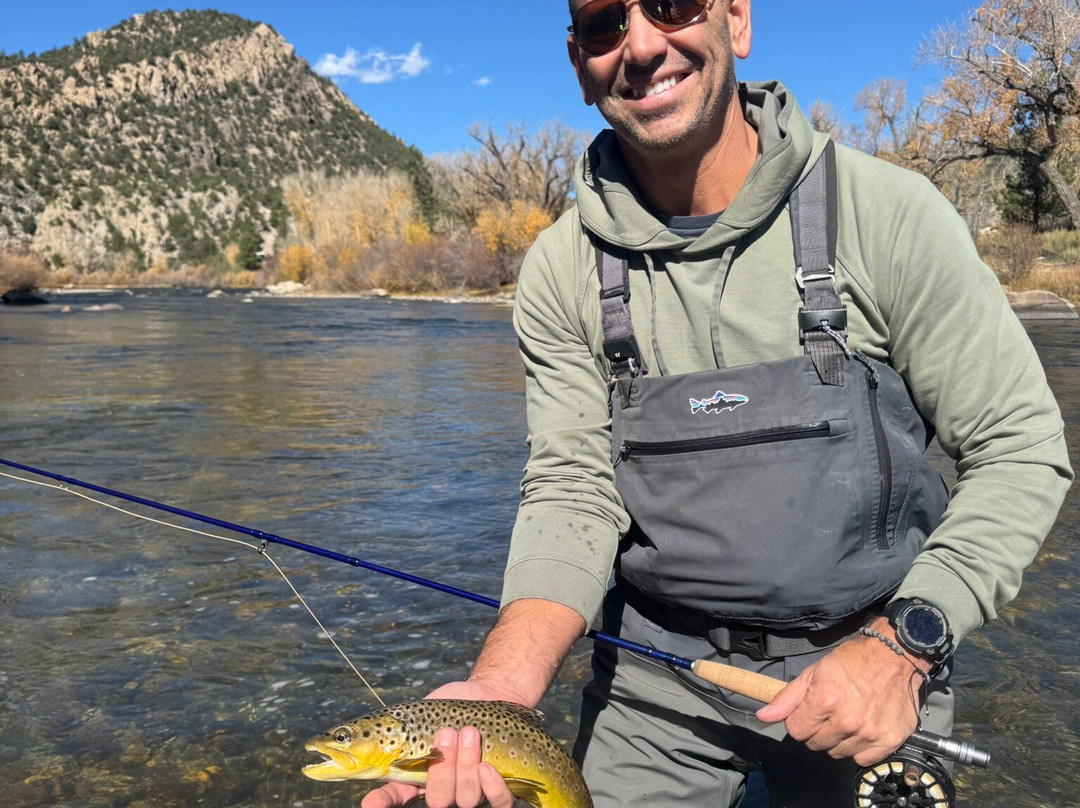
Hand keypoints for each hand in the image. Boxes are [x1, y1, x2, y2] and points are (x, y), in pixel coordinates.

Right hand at [359, 679, 523, 807]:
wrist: (489, 694)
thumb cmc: (452, 708)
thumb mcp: (424, 712)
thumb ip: (404, 728)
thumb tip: (378, 732)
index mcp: (417, 776)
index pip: (393, 797)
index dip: (381, 802)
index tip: (370, 804)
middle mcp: (444, 791)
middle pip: (438, 801)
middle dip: (442, 768)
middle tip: (445, 733)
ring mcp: (473, 794)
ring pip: (467, 799)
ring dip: (466, 765)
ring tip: (469, 732)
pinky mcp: (501, 789)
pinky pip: (499, 803)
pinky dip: (492, 786)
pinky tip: (488, 766)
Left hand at [755, 620, 929, 765]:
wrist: (893, 656)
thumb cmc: (853, 661)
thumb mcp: (814, 672)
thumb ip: (787, 698)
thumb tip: (763, 716)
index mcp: (824, 701)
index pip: (796, 731)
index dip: (799, 721)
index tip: (809, 712)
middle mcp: (846, 721)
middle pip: (815, 744)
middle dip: (817, 730)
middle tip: (830, 712)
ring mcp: (869, 733)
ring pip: (838, 753)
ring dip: (838, 739)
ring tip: (847, 717)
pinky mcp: (889, 740)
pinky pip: (862, 759)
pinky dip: (860, 747)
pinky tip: (863, 727)